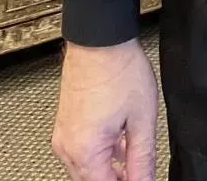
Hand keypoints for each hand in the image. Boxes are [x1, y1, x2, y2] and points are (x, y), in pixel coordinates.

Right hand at [53, 39, 159, 179]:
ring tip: (134, 155)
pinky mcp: (65, 123)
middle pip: (92, 180)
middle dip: (117, 179)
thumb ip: (142, 159)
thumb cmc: (120, 71)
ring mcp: (63, 134)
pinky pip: (81, 150)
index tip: (142, 179)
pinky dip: (101, 153)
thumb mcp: (142, 120)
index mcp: (85, 151)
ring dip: (109, 168)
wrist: (100, 40)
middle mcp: (67, 147)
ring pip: (86, 167)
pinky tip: (121, 142)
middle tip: (139, 171)